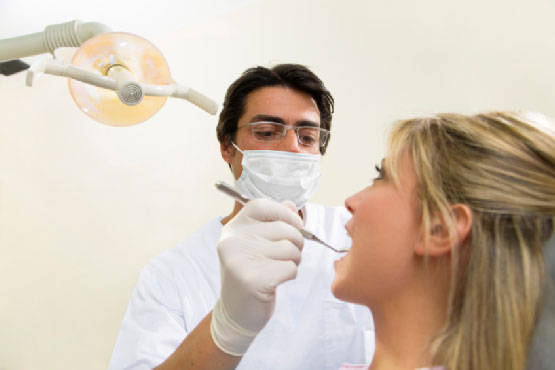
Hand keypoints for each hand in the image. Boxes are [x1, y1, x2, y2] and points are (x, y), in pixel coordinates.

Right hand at [210, 198, 303, 355]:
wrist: (236, 313)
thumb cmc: (250, 274)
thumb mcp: (255, 244)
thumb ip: (272, 222)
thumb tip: (291, 204)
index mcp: (233, 229)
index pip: (261, 205)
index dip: (284, 213)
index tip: (294, 225)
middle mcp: (233, 241)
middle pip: (283, 228)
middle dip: (296, 242)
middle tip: (290, 254)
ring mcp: (240, 260)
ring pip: (290, 248)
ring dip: (294, 260)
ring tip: (280, 268)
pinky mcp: (253, 280)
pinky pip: (290, 267)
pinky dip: (291, 274)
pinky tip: (277, 280)